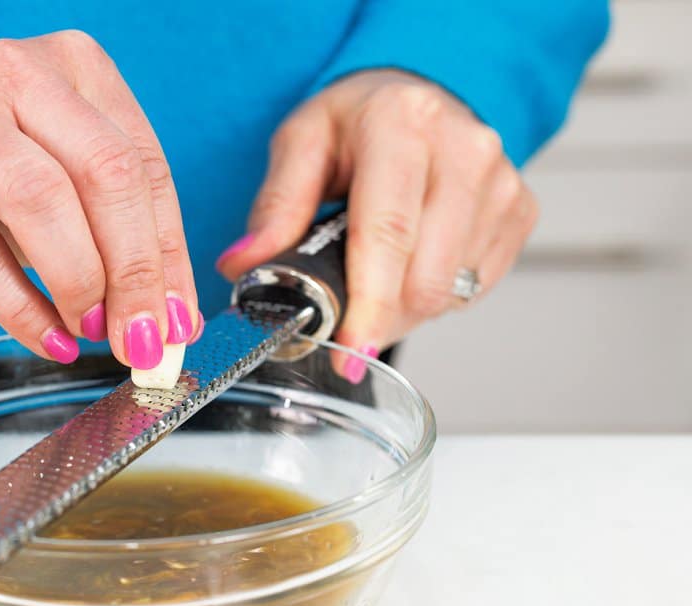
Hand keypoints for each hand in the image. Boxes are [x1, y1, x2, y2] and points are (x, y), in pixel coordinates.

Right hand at [0, 31, 198, 368]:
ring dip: (78, 282)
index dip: (169, 253)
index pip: (144, 165)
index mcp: (77, 65)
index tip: (176, 322)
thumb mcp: (70, 188)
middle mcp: (17, 73)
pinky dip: (20, 308)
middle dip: (132, 270)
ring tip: (91, 330)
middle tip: (140, 338)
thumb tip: (176, 323)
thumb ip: (127, 242)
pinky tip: (47, 337)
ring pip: (40, 202)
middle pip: (103, 173)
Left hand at [216, 70, 537, 380]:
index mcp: (401, 123)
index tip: (350, 351)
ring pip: (449, 291)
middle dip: (377, 315)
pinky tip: (412, 262)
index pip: (387, 233)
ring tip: (376, 274)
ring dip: (404, 308)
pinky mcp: (520, 209)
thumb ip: (275, 206)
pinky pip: (472, 288)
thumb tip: (244, 264)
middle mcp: (464, 148)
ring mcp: (501, 181)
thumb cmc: (355, 123)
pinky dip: (435, 294)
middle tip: (342, 313)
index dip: (369, 304)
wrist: (415, 95)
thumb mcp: (300, 144)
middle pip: (423, 276)